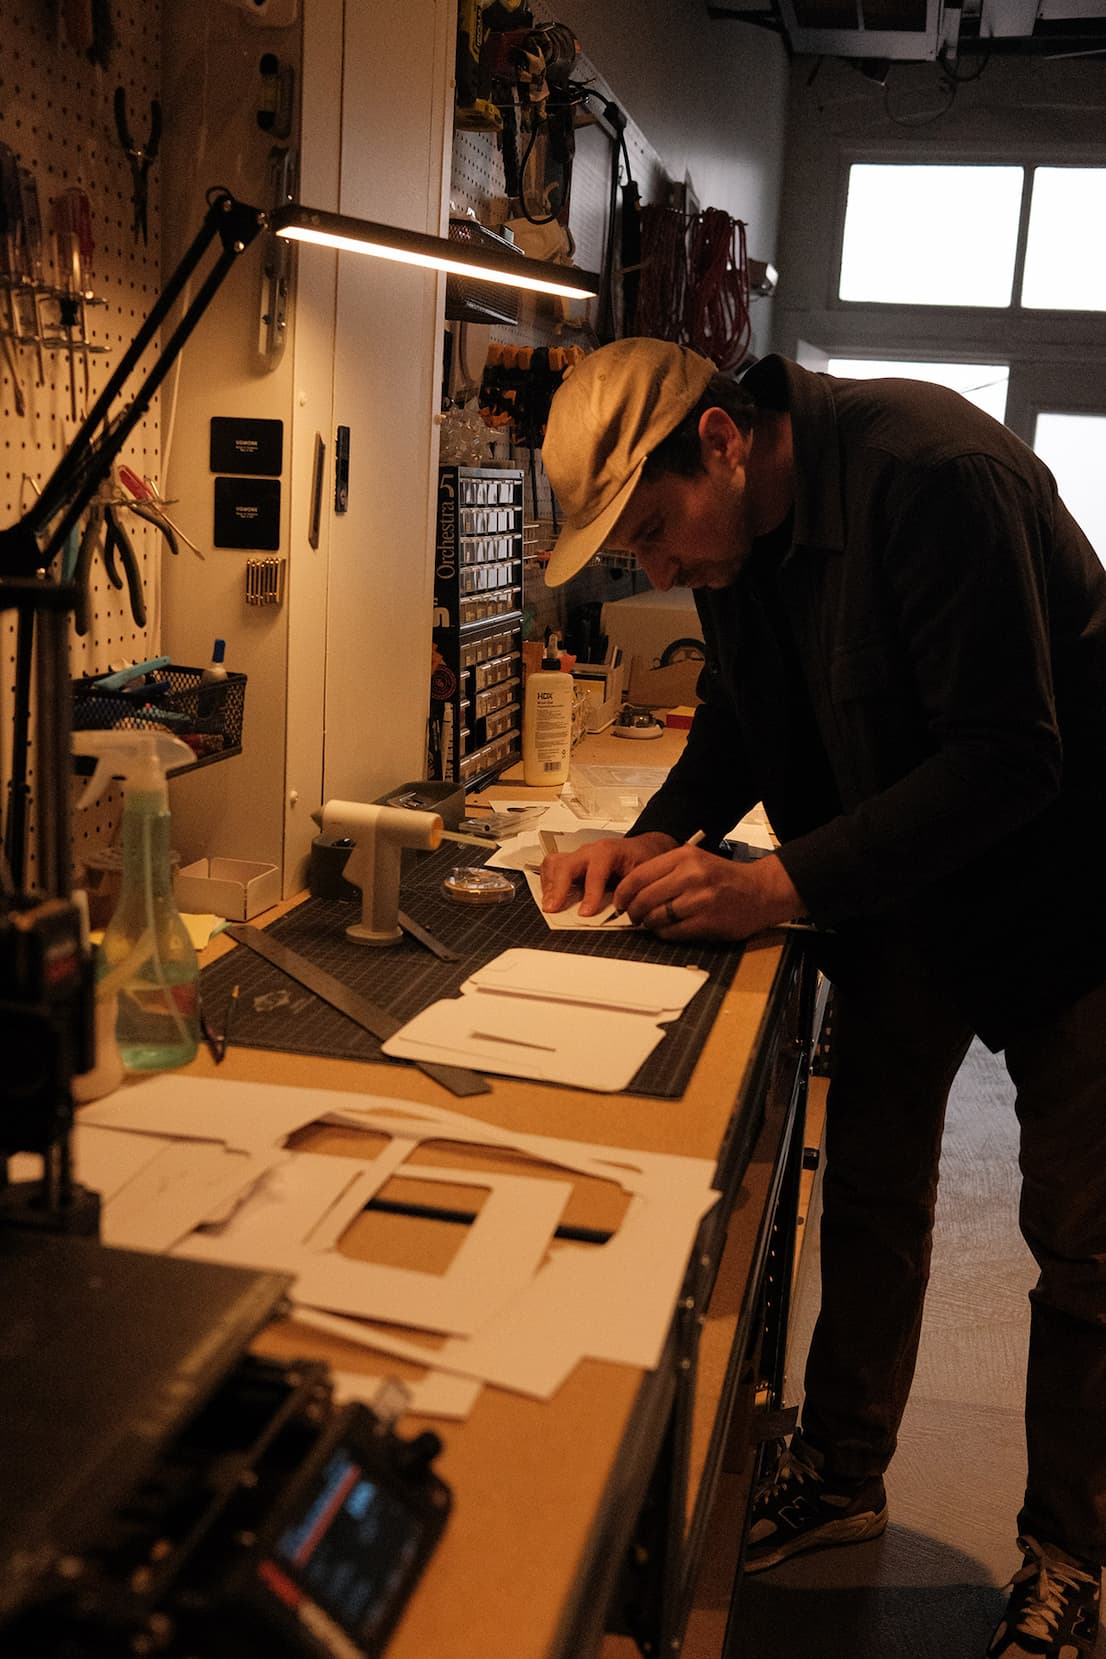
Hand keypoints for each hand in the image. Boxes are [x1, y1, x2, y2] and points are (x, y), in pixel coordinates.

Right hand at [540, 831, 677, 915]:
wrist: (641, 848)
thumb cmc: (641, 860)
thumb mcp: (642, 875)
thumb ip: (630, 892)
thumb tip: (619, 913)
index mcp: (609, 852)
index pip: (595, 873)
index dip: (590, 895)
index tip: (585, 913)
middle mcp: (590, 851)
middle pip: (566, 864)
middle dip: (558, 888)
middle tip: (553, 908)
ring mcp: (578, 855)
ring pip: (554, 863)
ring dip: (549, 885)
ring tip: (549, 905)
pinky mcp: (571, 861)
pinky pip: (552, 867)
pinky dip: (548, 883)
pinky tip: (551, 897)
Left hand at [612, 847, 804, 940]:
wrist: (761, 891)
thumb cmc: (724, 878)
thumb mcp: (695, 861)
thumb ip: (665, 871)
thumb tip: (631, 891)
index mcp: (684, 857)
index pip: (638, 876)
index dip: (623, 893)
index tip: (619, 902)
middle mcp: (691, 875)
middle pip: (644, 898)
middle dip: (633, 912)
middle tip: (633, 916)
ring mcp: (700, 899)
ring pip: (656, 917)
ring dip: (649, 924)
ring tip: (653, 922)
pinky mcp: (707, 922)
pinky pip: (672, 932)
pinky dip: (665, 934)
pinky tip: (669, 929)